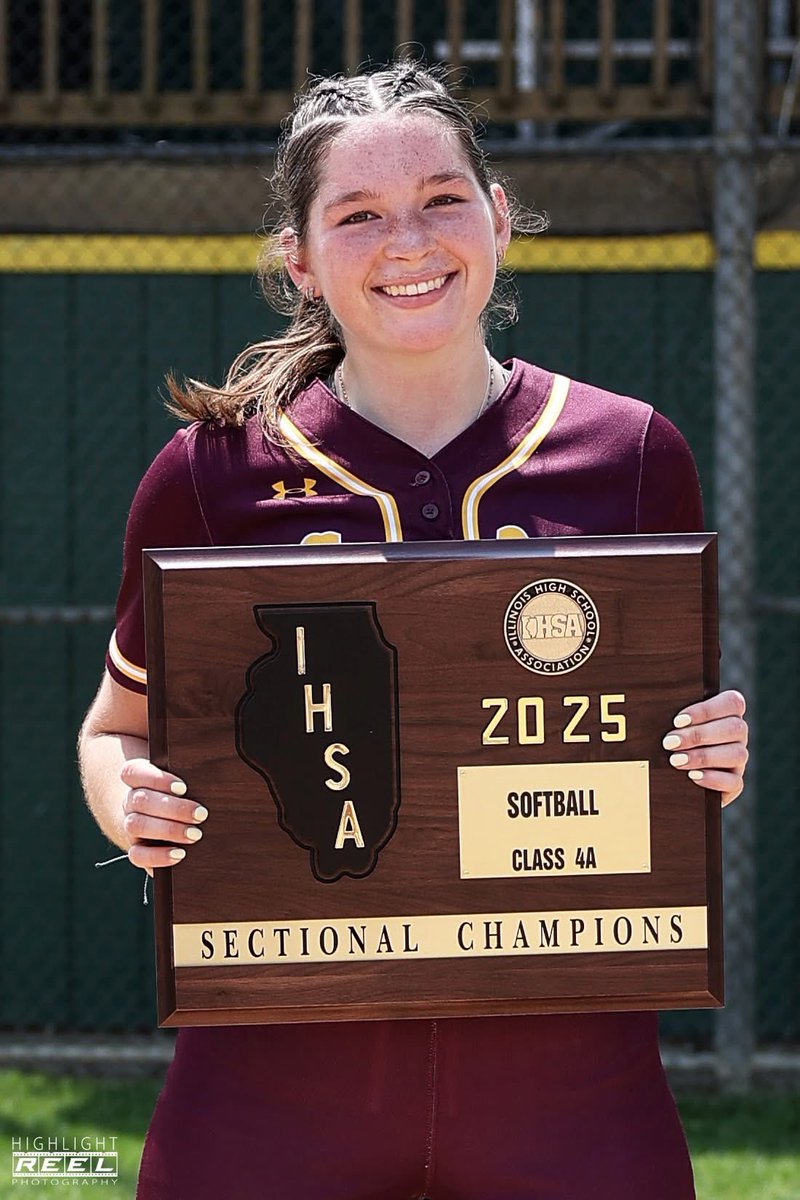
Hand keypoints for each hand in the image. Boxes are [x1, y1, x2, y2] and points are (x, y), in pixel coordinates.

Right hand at [120, 758, 207, 874]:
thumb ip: (184, 756)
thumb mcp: (175, 764)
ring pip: (136, 825)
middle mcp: (129, 800)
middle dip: (173, 808)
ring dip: (167, 830)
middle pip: (140, 801)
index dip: (156, 779)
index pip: (134, 772)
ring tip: (195, 834)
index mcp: (135, 776)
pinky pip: (137, 856)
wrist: (149, 806)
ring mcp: (130, 824)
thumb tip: (213, 739)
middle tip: (201, 814)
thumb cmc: (172, 782)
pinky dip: (156, 857)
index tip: (183, 787)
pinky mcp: (136, 848)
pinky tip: (179, 854)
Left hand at [662, 689, 747, 806]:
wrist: (667, 775)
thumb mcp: (670, 722)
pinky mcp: (734, 782)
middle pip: (734, 728)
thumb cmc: (670, 738)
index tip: (678, 721)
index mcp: (728, 712)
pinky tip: (693, 776)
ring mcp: (738, 758)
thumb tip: (656, 710)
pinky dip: (714, 779)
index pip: (732, 702)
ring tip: (676, 760)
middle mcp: (738, 734)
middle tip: (670, 743)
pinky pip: (735, 782)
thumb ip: (668, 712)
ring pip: (737, 754)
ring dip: (704, 757)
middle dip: (698, 735)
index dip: (706, 710)